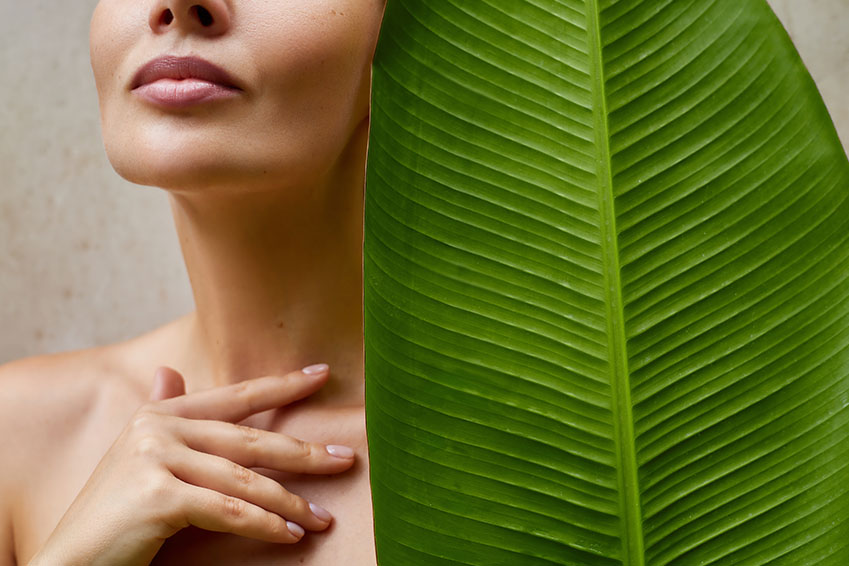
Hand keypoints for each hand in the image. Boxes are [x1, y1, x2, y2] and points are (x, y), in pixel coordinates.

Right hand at [29, 364, 353, 565]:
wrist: (70, 560)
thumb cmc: (113, 512)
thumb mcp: (138, 456)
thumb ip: (161, 413)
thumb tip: (168, 372)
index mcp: (160, 414)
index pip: (235, 397)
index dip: (281, 386)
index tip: (322, 375)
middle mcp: (158, 428)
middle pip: (250, 439)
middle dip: (303, 452)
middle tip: (345, 458)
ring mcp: (156, 459)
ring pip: (245, 479)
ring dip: (290, 502)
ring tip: (323, 518)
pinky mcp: (157, 496)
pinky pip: (228, 510)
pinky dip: (264, 525)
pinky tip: (291, 535)